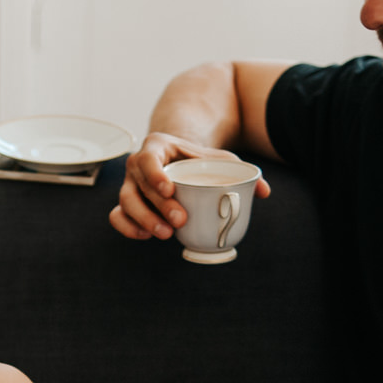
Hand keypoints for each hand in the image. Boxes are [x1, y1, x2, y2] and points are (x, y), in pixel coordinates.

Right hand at [110, 132, 272, 240]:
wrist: (179, 159)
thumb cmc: (199, 159)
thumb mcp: (222, 159)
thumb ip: (243, 172)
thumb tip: (264, 192)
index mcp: (156, 147)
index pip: (148, 159)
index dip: (155, 175)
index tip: (171, 189)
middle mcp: (137, 165)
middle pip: (139, 186)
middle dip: (157, 206)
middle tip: (180, 220)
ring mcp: (129, 185)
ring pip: (125, 203)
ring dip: (144, 220)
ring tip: (166, 234)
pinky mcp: (127, 203)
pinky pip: (117, 216)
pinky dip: (127, 228)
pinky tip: (146, 236)